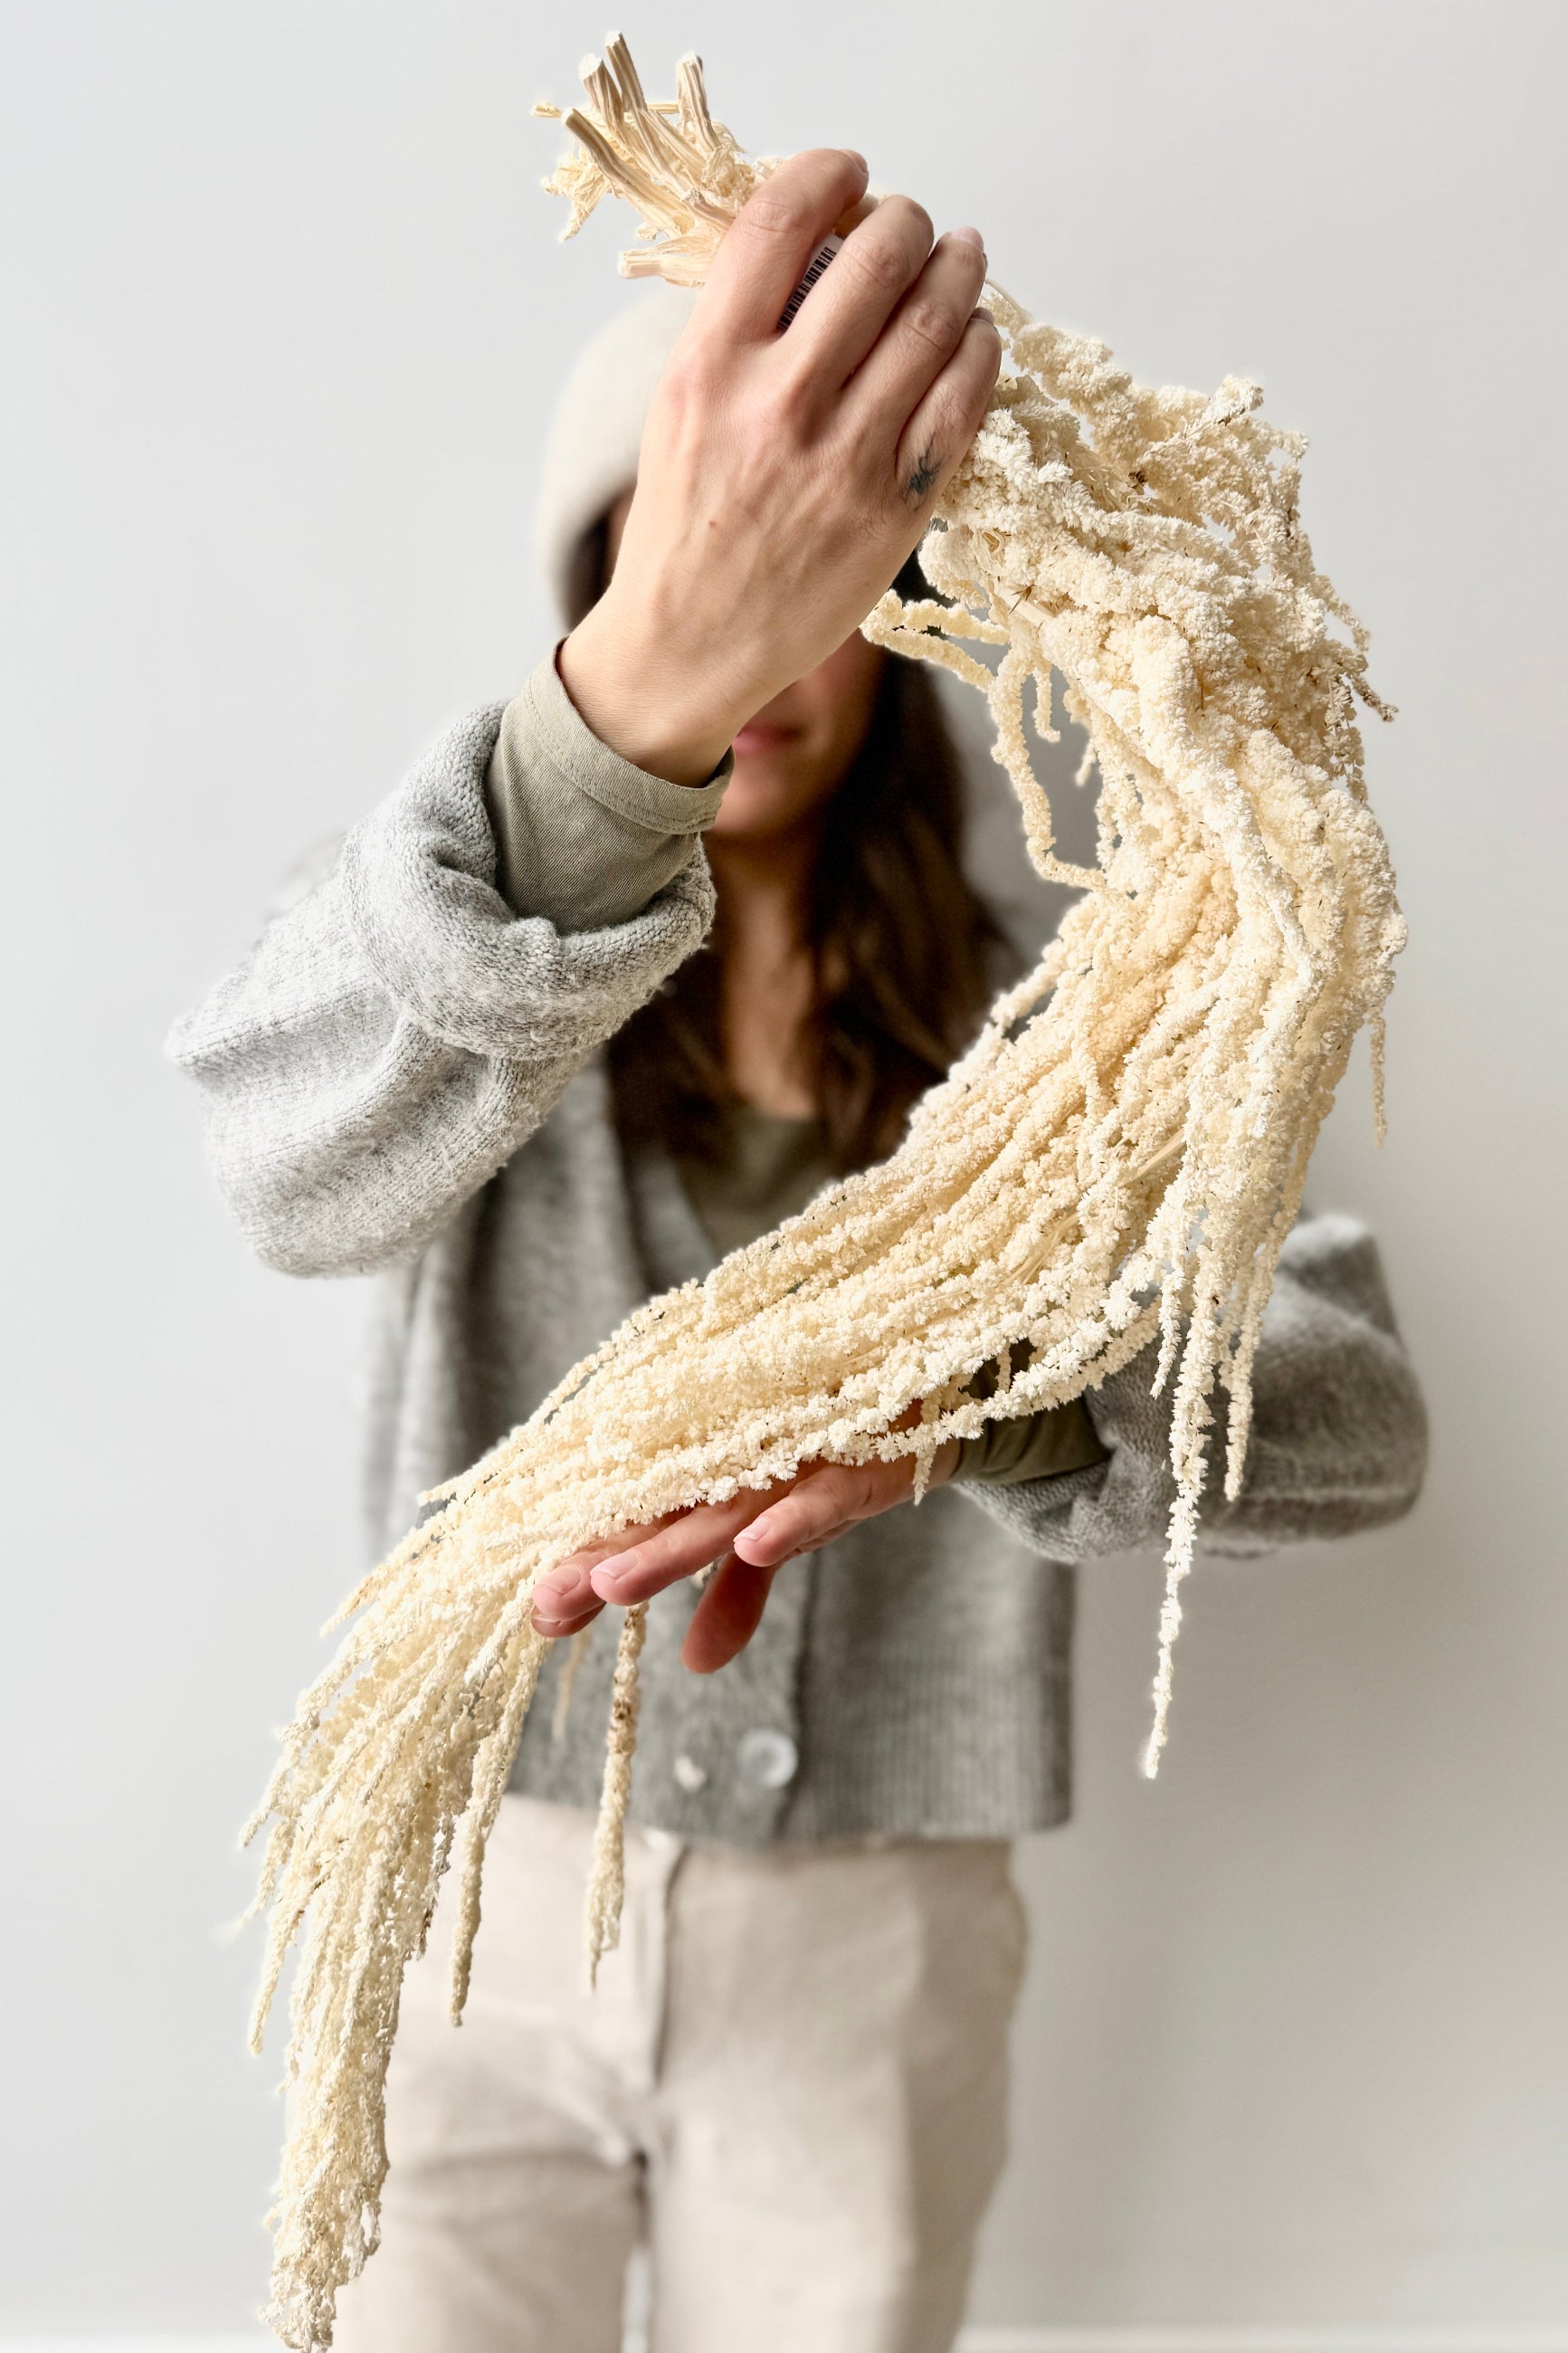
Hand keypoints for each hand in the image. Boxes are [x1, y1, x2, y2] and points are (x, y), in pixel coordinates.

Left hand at [531, 1438, 959, 1673]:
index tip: (539, 1616)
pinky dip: (789, 1517)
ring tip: (614, 1584)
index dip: (587, 1566)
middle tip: (546, 1604)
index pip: (638, 1528)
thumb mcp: (780, 1537)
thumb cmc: (832, 1459)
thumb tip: (697, 1665)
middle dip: (602, 1561)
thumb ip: (736, 1597)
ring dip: (671, 1547)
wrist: (933, 1395)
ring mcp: (793, 1458)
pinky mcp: (855, 1460)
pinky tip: (754, 1546)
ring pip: (721, 1507)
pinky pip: (818, 1493)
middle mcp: (738, 1466)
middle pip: (660, 1517)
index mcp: (712, 1483)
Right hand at [558, 147, 999, 785]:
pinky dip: (980, 350)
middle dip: (907, 221)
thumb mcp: (681, 408)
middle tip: (912, 224)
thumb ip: (737, 328)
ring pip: (934, 320)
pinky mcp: (895, 507)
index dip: (828, 173)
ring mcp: (844, 458)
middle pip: (876, 257)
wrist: (691, 644)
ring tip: (961, 256)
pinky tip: (977, 334)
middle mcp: (779, 405)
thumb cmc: (687, 522)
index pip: (777, 223)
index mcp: (710, 367)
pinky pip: (962, 401)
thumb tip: (814, 244)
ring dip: (959, 270)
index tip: (849, 172)